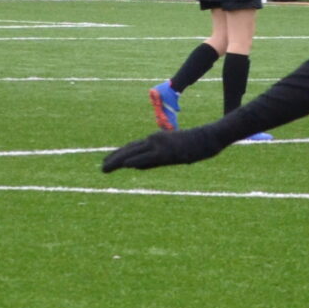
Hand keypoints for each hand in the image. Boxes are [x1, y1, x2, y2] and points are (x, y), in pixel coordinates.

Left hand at [104, 127, 223, 171]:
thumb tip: (136, 166)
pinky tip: (125, 164)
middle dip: (114, 158)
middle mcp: (153, 140)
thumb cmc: (191, 146)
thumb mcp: (169, 154)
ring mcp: (159, 145)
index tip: (107, 161)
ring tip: (105, 168)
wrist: (206, 139)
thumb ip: (152, 160)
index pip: (132, 147)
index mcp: (154, 140)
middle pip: (129, 149)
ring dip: (119, 161)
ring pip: (134, 153)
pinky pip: (147, 157)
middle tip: (102, 167)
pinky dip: (135, 160)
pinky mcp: (166, 152)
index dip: (118, 154)